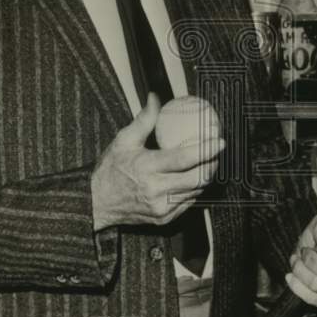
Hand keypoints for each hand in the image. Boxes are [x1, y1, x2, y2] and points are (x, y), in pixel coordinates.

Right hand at [91, 92, 223, 230]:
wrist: (98, 203)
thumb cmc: (111, 170)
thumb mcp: (124, 140)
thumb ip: (144, 119)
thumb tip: (156, 98)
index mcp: (147, 168)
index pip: (184, 159)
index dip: (205, 150)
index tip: (219, 141)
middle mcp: (156, 190)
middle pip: (196, 178)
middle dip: (212, 164)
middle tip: (216, 152)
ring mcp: (161, 207)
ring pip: (196, 192)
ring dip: (206, 176)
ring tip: (209, 162)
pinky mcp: (164, 218)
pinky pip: (188, 203)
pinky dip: (195, 190)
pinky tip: (195, 178)